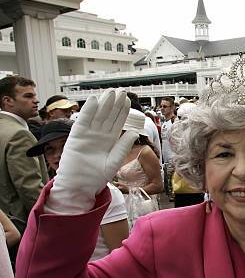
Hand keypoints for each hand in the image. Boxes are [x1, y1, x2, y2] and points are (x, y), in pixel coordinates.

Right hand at [46, 90, 137, 214]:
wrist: (80, 185)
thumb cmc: (97, 176)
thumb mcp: (114, 161)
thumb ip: (123, 147)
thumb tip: (134, 132)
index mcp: (110, 140)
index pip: (117, 122)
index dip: (122, 111)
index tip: (128, 100)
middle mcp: (99, 135)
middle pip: (108, 116)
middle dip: (114, 104)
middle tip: (121, 91)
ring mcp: (88, 134)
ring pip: (97, 116)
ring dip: (103, 104)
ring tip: (111, 93)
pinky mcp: (76, 136)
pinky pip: (83, 121)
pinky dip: (88, 111)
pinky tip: (94, 100)